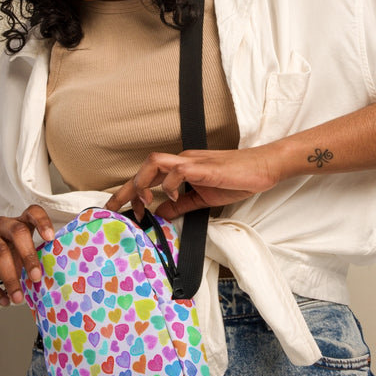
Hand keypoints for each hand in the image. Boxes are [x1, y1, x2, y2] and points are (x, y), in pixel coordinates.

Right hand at [0, 204, 54, 305]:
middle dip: (28, 255)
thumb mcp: (22, 252)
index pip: (33, 212)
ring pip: (0, 252)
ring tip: (18, 298)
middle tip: (36, 277)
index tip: (50, 238)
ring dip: (11, 278)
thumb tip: (50, 279)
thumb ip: (35, 259)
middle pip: (17, 232)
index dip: (42, 222)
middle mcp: (3, 225)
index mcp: (21, 222)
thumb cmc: (8, 254)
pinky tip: (3, 300)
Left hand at [105, 147, 280, 219]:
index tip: (119, 210)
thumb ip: (181, 205)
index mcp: (182, 168)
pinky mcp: (204, 167)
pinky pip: (179, 170)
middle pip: (144, 167)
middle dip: (124, 189)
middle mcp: (183, 161)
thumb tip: (160, 213)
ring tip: (141, 202)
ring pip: (155, 163)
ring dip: (142, 183)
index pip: (148, 176)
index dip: (129, 192)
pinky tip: (173, 198)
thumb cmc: (237, 179)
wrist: (263, 168)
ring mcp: (193, 162)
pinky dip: (170, 185)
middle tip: (112, 208)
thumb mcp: (203, 198)